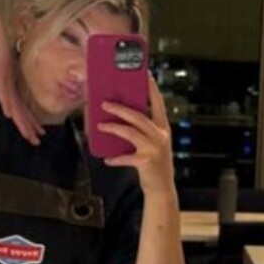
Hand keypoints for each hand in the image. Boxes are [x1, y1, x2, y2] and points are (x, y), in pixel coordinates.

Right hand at [0, 16, 43, 144]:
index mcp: (13, 89)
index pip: (22, 109)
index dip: (30, 122)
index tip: (37, 133)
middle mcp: (13, 88)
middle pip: (22, 112)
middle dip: (29, 128)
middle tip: (37, 141)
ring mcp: (7, 84)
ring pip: (16, 108)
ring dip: (22, 122)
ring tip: (29, 134)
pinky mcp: (0, 78)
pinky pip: (5, 95)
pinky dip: (9, 105)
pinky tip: (11, 116)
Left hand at [98, 77, 175, 197]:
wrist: (162, 189)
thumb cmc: (153, 163)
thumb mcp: (153, 143)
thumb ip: (142, 130)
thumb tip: (121, 115)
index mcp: (163, 127)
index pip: (158, 102)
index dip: (151, 88)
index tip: (144, 74)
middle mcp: (161, 135)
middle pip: (139, 116)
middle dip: (120, 108)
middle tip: (105, 102)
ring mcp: (154, 148)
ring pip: (130, 132)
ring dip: (113, 127)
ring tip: (100, 125)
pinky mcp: (146, 161)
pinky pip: (126, 156)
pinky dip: (115, 158)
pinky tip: (108, 159)